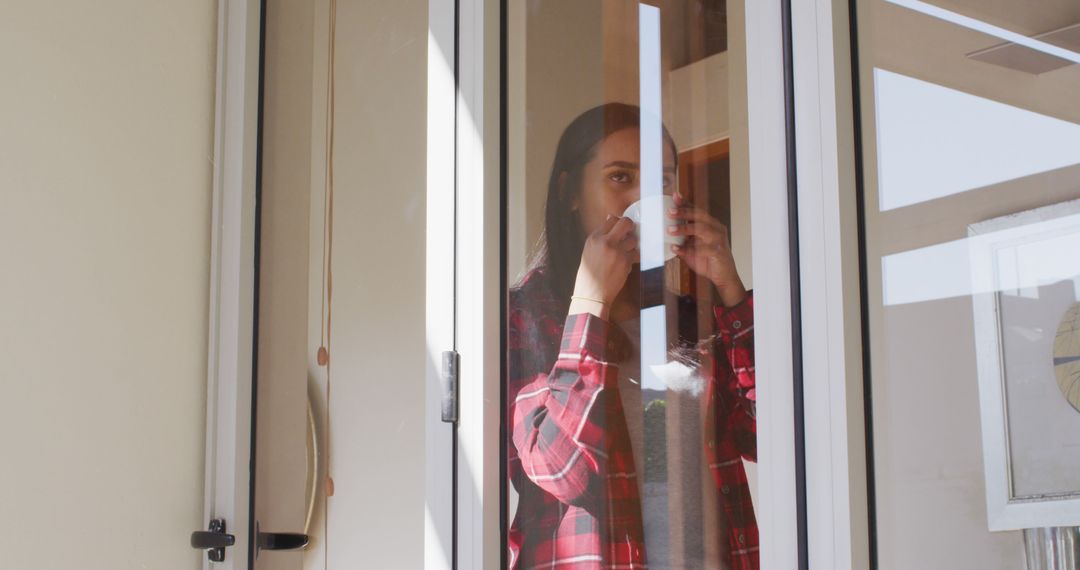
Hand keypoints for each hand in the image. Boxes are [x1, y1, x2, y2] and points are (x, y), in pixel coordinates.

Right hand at [570, 215, 637, 318]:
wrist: (591, 294)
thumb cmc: (589, 274)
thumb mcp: (589, 250)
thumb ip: (600, 236)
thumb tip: (611, 218)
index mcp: (594, 237)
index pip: (612, 219)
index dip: (618, 223)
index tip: (620, 229)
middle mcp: (605, 242)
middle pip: (626, 223)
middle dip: (630, 227)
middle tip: (629, 234)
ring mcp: (617, 251)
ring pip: (633, 240)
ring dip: (631, 246)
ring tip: (623, 254)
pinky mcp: (626, 262)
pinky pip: (635, 254)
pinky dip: (631, 259)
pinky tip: (623, 265)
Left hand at [667, 192, 746, 306]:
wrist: (724, 277)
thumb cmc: (708, 261)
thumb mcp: (691, 250)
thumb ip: (681, 242)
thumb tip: (663, 238)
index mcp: (709, 225)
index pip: (697, 211)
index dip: (686, 203)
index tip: (674, 196)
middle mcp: (716, 229)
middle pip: (700, 215)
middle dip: (684, 212)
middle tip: (669, 212)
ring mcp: (718, 239)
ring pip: (702, 228)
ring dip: (685, 228)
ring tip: (670, 230)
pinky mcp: (719, 251)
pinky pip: (703, 248)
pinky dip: (688, 249)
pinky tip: (676, 249)